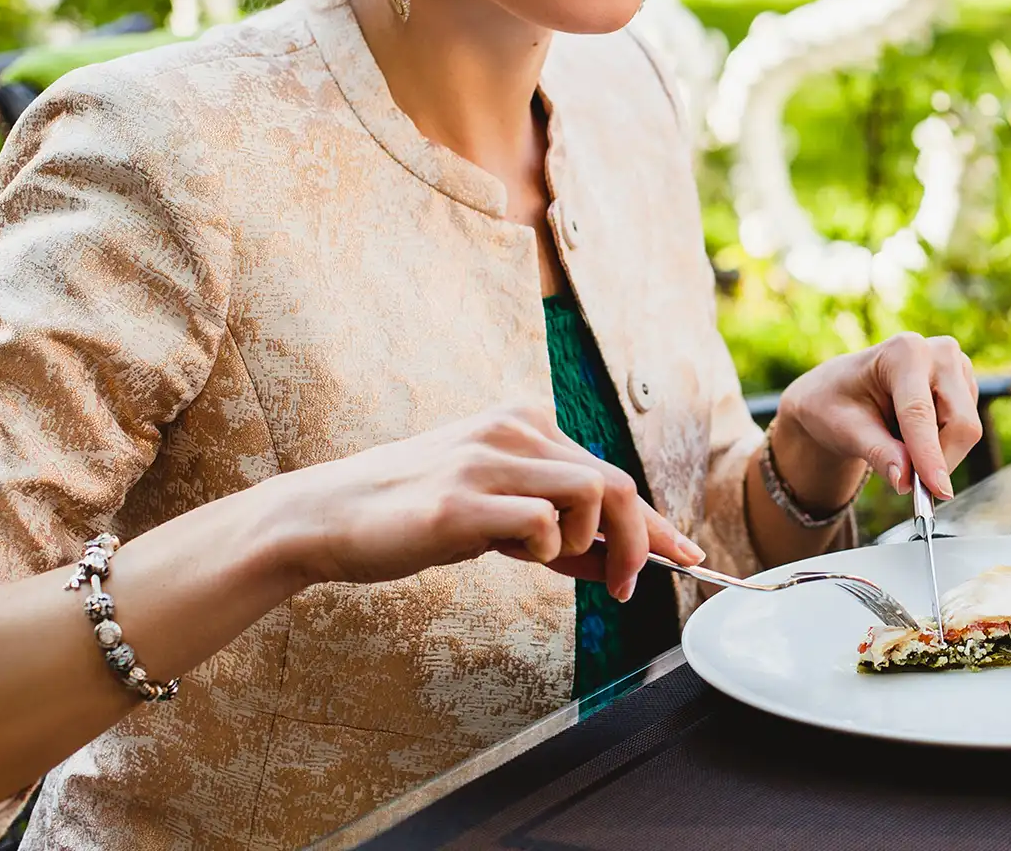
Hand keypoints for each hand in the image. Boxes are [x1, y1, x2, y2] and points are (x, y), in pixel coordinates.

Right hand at [271, 405, 702, 600]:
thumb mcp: (494, 511)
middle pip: (617, 483)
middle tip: (628, 588)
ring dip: (589, 544)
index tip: (685, 556)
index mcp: (522, 422)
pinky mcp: (460, 501)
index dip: (654, 521)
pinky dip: (546, 549)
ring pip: (594, 494)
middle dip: (640, 542)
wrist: (325, 517)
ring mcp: (487, 461)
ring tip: (550, 562)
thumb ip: (554, 526)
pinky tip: (514, 555)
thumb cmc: (412, 515)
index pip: (610, 471)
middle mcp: (512, 430)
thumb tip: (619, 560)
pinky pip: (542, 523)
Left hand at [774, 333, 981, 500]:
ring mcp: (958, 368)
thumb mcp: (846, 430)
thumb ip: (878, 453)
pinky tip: (912, 435)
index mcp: (904, 352)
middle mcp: (939, 353)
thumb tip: (905, 480)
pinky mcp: (966, 386)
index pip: (921, 412)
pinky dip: (941, 447)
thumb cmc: (836, 404)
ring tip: (898, 446)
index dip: (929, 455)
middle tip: (912, 488)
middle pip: (959, 422)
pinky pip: (965, 432)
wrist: (839, 392)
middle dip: (939, 462)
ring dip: (938, 455)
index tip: (937, 491)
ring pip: (966, 431)